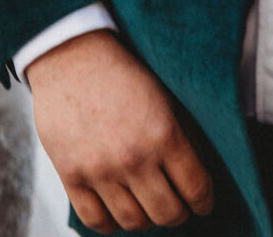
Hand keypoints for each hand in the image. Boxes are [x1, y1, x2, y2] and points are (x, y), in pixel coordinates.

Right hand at [28, 31, 214, 233]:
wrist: (68, 52)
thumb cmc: (116, 70)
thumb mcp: (160, 95)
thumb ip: (175, 137)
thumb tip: (191, 177)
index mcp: (163, 133)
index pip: (197, 190)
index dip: (204, 201)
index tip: (201, 202)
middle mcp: (134, 157)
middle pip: (168, 214)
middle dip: (176, 213)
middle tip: (173, 204)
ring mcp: (100, 169)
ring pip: (134, 221)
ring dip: (144, 218)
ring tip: (143, 205)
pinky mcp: (70, 173)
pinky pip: (95, 219)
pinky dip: (109, 222)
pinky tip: (114, 209)